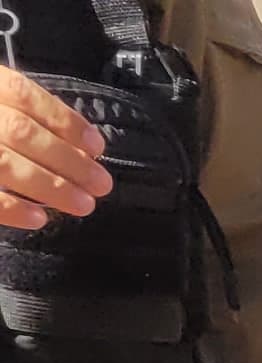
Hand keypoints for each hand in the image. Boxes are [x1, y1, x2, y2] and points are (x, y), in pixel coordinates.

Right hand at [0, 68, 112, 229]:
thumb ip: (20, 112)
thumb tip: (79, 146)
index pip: (22, 94)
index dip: (63, 120)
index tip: (97, 146)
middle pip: (19, 132)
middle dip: (67, 160)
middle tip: (101, 184)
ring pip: (3, 161)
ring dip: (49, 186)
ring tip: (83, 204)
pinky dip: (9, 207)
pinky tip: (38, 218)